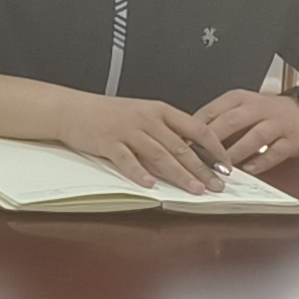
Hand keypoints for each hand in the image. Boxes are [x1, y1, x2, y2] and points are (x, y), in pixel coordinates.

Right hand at [55, 92, 228, 193]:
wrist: (72, 108)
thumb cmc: (108, 114)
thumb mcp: (142, 114)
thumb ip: (166, 130)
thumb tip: (192, 154)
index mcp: (159, 110)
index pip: (197, 129)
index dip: (214, 148)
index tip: (225, 166)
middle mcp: (146, 118)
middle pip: (180, 146)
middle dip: (202, 169)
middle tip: (217, 185)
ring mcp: (127, 130)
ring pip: (159, 154)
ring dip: (179, 174)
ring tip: (194, 189)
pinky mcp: (108, 142)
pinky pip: (127, 159)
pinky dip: (139, 173)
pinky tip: (150, 185)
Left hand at [196, 88, 298, 173]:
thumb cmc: (266, 112)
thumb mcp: (240, 107)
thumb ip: (218, 120)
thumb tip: (188, 138)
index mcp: (239, 98)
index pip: (212, 110)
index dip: (196, 128)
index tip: (183, 143)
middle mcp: (258, 108)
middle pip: (231, 122)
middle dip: (213, 141)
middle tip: (199, 158)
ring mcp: (277, 123)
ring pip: (254, 137)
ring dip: (236, 153)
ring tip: (222, 167)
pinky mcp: (292, 140)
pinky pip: (275, 152)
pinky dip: (261, 162)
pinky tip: (249, 170)